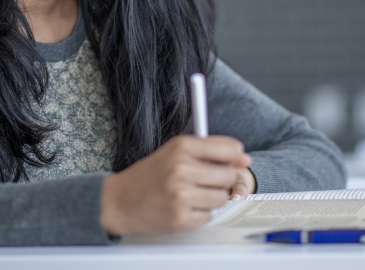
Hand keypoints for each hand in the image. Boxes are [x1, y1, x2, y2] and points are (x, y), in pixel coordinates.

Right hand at [100, 135, 251, 236]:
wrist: (119, 201)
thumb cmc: (149, 175)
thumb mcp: (175, 152)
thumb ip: (210, 151)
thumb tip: (245, 158)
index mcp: (182, 146)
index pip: (230, 149)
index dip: (234, 158)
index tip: (229, 163)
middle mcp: (182, 168)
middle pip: (229, 176)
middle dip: (221, 181)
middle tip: (202, 181)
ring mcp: (181, 195)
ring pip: (222, 198)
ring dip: (211, 198)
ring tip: (191, 194)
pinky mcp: (181, 218)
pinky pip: (209, 216)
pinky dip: (200, 213)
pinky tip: (184, 207)